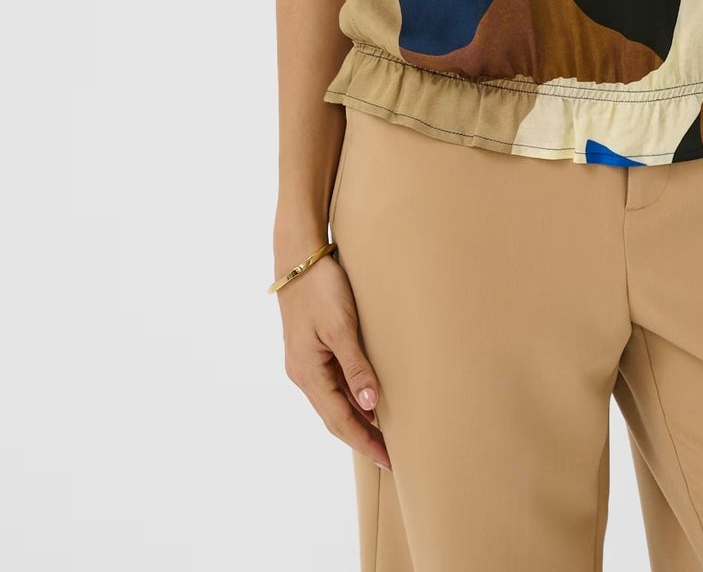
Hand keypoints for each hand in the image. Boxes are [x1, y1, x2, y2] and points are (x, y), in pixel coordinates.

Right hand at [276, 253, 391, 472]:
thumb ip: (355, 366)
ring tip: (384, 435)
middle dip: (362, 438)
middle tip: (391, 456)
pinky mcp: (311, 349)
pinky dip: (351, 398)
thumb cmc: (320, 287)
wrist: (298, 255)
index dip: (364, 442)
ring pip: (334, 402)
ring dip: (357, 420)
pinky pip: (333, 384)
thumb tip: (369, 405)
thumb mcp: (341, 326)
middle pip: (335, 417)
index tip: (388, 460)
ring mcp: (305, 362)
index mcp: (308, 373)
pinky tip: (367, 400)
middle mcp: (303, 374)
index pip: (339, 420)